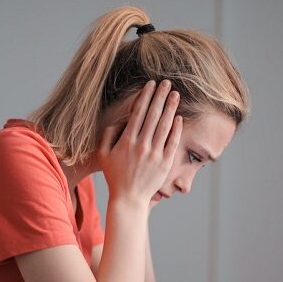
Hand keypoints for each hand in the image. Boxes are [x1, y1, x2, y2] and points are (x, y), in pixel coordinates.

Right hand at [98, 79, 181, 206]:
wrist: (128, 198)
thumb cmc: (114, 175)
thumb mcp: (103, 154)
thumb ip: (108, 135)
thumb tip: (119, 121)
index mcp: (127, 141)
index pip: (138, 113)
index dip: (146, 97)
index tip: (151, 85)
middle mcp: (141, 145)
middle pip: (153, 115)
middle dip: (160, 97)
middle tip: (167, 83)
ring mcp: (154, 154)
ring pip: (164, 126)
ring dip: (171, 108)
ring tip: (176, 94)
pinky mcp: (164, 163)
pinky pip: (172, 142)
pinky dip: (176, 129)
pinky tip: (179, 117)